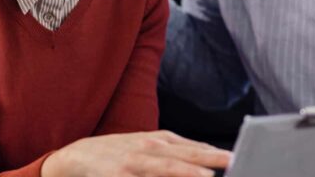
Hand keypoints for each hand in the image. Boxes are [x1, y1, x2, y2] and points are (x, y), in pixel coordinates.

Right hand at [41, 130, 230, 176]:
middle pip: (183, 155)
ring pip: (164, 169)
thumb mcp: (151, 144)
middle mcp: (148, 148)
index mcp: (159, 141)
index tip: (236, 157)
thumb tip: (210, 155)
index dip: (213, 152)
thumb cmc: (122, 151)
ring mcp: (133, 163)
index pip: (192, 147)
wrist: (78, 156)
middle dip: (208, 159)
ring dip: (186, 172)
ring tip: (206, 176)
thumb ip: (178, 150)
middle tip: (231, 161)